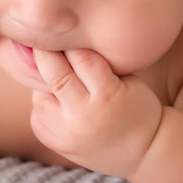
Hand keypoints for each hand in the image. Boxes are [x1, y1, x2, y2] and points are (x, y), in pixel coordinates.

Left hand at [28, 47, 164, 178]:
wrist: (144, 152)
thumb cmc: (138, 108)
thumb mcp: (129, 81)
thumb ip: (100, 63)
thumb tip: (64, 41)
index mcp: (106, 95)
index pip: (81, 58)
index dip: (72, 42)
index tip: (64, 30)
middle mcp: (83, 115)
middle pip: (54, 75)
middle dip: (46, 54)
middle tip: (41, 40)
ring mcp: (68, 134)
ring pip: (39, 98)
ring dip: (43, 84)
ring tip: (53, 76)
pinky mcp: (59, 146)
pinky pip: (37, 119)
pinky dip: (42, 106)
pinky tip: (54, 100)